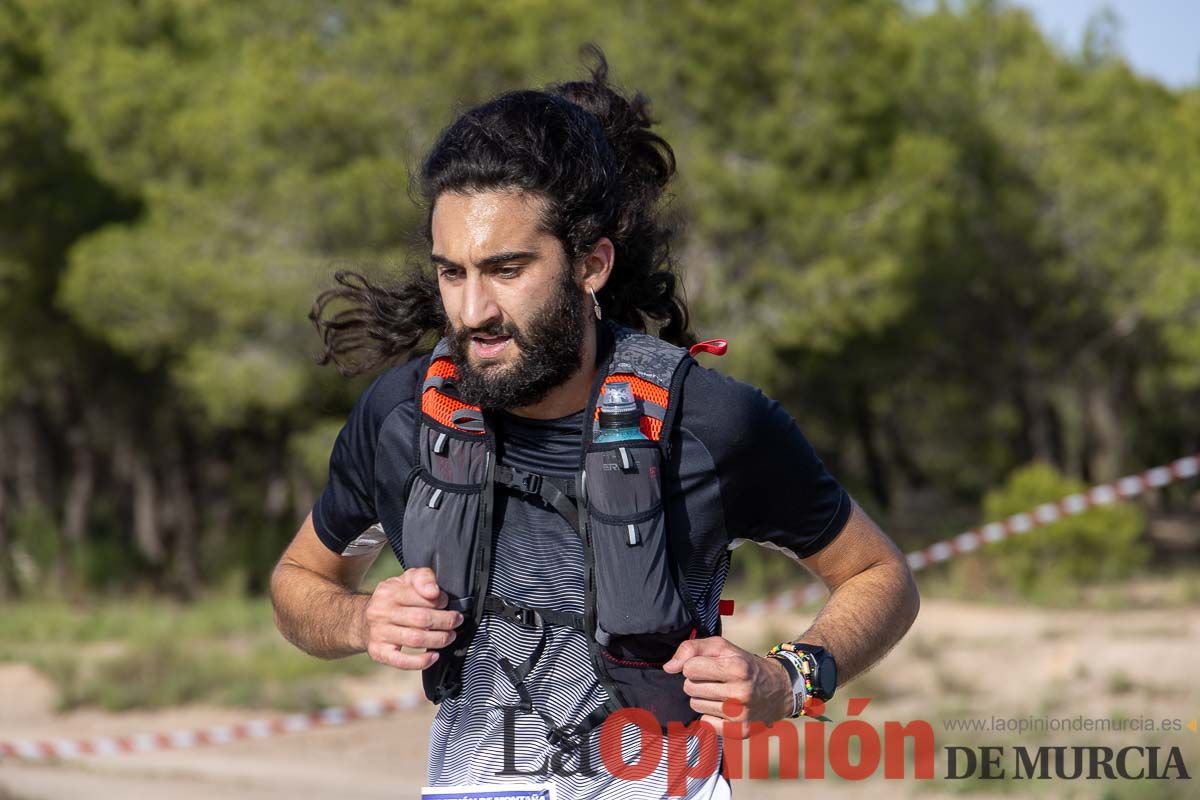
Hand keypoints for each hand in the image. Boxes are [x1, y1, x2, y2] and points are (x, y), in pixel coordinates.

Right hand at [360, 567, 463, 669]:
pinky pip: (402, 661)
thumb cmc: (393, 598)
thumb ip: (423, 577)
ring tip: (450, 636)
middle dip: (445, 621)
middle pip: (421, 619)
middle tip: (456, 621)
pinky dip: (421, 661)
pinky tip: (434, 656)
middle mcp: (380, 612)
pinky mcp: (379, 652)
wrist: (362, 619)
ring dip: (439, 639)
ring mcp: (378, 633)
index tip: (447, 603)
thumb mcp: (406, 579)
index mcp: (389, 591)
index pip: (422, 596)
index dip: (441, 601)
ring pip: (415, 639)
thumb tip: (434, 592)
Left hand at [662, 636, 793, 735]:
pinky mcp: (740, 731)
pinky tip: (723, 708)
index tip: (706, 666)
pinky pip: (705, 724)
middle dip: (696, 682)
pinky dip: (710, 716)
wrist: (777, 689)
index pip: (689, 668)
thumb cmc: (743, 664)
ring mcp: (740, 715)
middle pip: (690, 688)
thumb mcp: (722, 647)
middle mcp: (740, 693)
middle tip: (714, 680)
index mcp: (736, 668)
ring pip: (695, 706)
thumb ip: (691, 649)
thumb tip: (668, 668)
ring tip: (720, 693)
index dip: (693, 666)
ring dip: (702, 698)